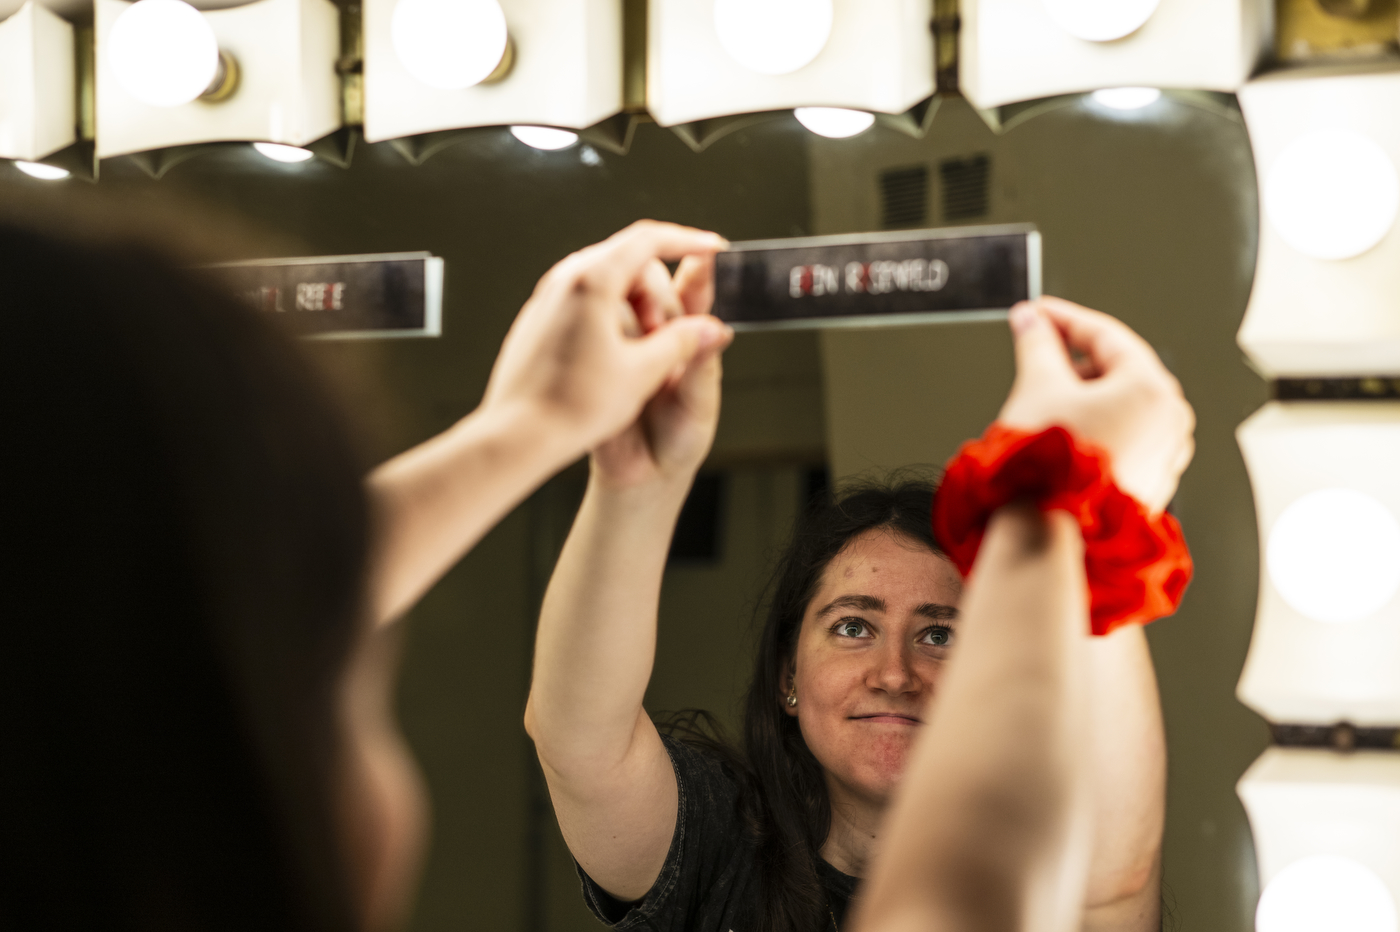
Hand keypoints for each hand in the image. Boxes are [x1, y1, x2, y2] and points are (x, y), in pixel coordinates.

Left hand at [478, 221, 731, 463]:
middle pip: (629, 260)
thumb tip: (711, 328)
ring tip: (644, 351)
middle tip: (671, 333)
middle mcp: (565, 280)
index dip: (687, 242)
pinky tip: (617, 357)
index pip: (649, 241)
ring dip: (637, 305)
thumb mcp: (642, 374)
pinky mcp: (539, 320)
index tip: (711, 247)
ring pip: (607, 281)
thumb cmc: (572, 407)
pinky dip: (612, 316)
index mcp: (592, 282)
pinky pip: (585, 301)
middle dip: (659, 291)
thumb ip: (682, 342)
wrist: (517, 436)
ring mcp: (548, 298)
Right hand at [592, 252, 730, 489]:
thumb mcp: (699, 404)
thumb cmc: (679, 439)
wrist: (639, 476)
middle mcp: (655, 333)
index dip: (702, 269)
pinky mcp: (593, 355)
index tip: (709, 251)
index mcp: (689, 337)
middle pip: (650, 284)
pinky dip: (600, 335)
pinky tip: (607, 352)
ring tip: (639, 353)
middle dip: (656, 298)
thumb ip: (703, 365)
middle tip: (660, 329)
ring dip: (629, 318)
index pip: (694, 290)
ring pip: (619, 303)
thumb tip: (716, 329)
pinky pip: (591, 330)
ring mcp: (621, 341)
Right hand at [998, 296, 1193, 511]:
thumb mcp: (1038, 387)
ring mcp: (1167, 454)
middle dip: (1075, 362)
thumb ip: (1037, 344)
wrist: (1050, 532)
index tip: (1039, 314)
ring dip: (1086, 397)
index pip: (1105, 335)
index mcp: (1152, 388)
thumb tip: (1031, 321)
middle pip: (1119, 371)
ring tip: (1048, 404)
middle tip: (1038, 356)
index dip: (1064, 319)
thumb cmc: (1051, 468)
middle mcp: (1171, 420)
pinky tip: (1066, 435)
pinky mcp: (1153, 483)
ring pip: (1123, 407)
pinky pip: (1127, 440)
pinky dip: (1099, 429)